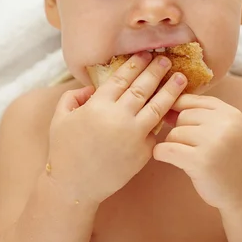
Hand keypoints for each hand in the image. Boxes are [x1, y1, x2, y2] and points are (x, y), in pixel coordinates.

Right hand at [47, 52, 186, 204]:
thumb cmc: (64, 151)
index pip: (122, 78)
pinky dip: (163, 119)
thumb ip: (73, 96)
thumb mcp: (60, 118)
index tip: (145, 54)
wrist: (75, 187)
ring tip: (181, 78)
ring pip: (157, 107)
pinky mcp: (143, 152)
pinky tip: (172, 108)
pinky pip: (156, 131)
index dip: (135, 64)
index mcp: (98, 105)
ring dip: (170, 90)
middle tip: (166, 59)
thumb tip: (92, 88)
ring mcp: (133, 135)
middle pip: (143, 87)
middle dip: (156, 71)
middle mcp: (119, 117)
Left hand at [153, 94, 241, 210]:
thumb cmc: (228, 159)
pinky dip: (161, 153)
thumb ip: (200, 114)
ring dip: (173, 144)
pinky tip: (164, 157)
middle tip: (188, 146)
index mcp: (230, 113)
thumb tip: (165, 102)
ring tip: (186, 156)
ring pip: (175, 133)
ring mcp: (213, 142)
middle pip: (183, 116)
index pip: (193, 100)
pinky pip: (168, 149)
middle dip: (179, 130)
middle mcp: (225, 124)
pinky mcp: (201, 161)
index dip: (179, 108)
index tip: (173, 119)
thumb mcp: (223, 130)